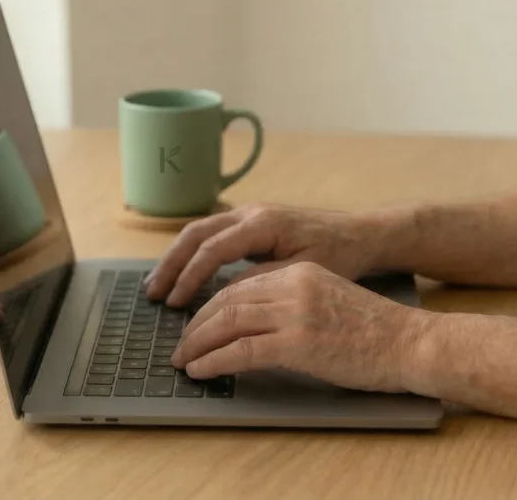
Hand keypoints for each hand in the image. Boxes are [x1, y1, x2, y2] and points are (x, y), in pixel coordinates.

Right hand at [145, 203, 402, 306]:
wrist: (363, 232)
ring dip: (175, 258)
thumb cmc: (340, 254)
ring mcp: (247, 213)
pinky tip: (181, 274)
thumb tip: (224, 295)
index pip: (212, 249)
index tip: (176, 304)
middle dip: (170, 265)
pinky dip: (190, 254)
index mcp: (262, 223)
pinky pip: (210, 234)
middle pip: (194, 234)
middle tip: (153, 294)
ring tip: (157, 287)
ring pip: (198, 231)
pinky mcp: (249, 222)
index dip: (190, 278)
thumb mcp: (304, 272)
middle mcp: (249, 212)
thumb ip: (262, 280)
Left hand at [171, 262, 427, 392]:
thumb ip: (289, 301)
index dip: (208, 307)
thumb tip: (249, 323)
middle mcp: (292, 285)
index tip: (193, 325)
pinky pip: (241, 351)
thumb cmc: (375, 330)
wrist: (413, 343)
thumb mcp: (326, 299)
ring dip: (197, 344)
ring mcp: (295, 313)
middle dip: (195, 325)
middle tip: (179, 346)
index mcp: (298, 272)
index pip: (238, 286)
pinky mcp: (299, 343)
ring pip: (227, 323)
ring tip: (183, 361)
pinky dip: (214, 361)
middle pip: (225, 300)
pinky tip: (201, 371)